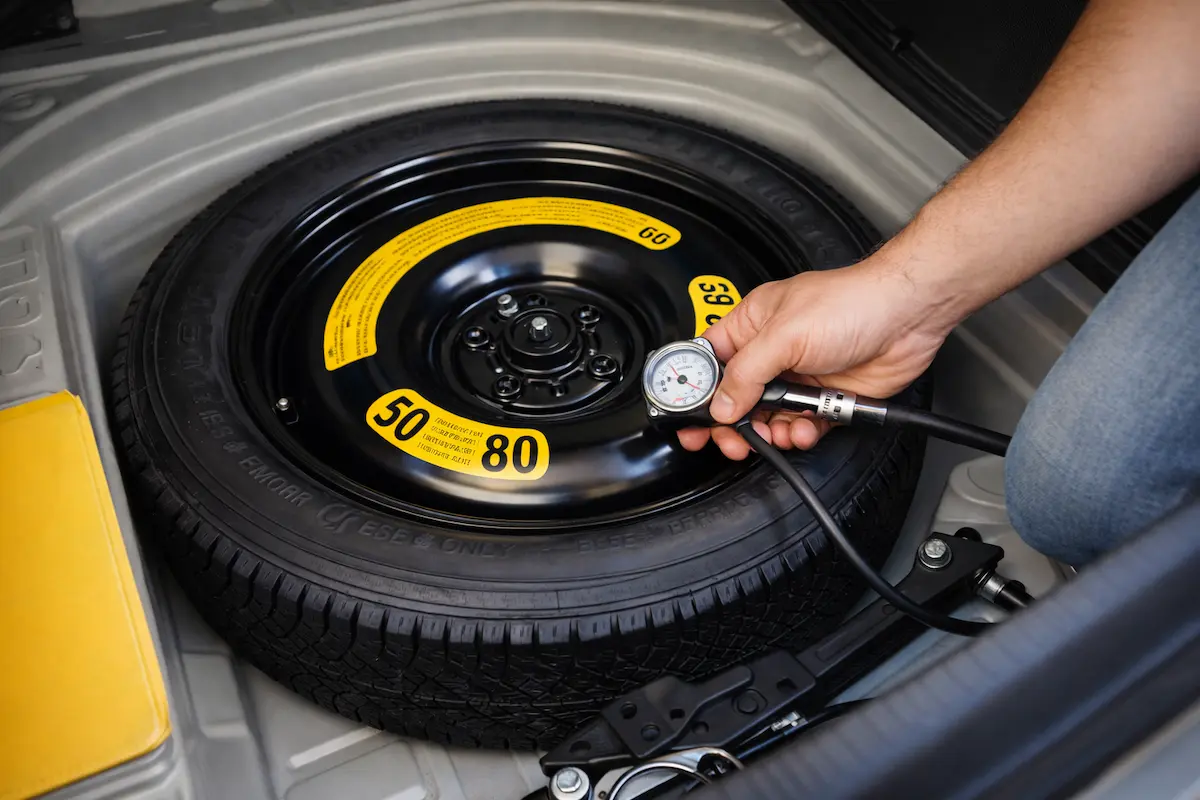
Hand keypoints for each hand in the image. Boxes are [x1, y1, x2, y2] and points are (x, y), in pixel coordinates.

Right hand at [677, 257, 952, 459]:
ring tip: (775, 433)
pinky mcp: (824, 398)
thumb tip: (720, 405)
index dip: (695, 388)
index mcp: (752, 324)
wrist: (907, 317)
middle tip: (727, 440)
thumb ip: (746, 374)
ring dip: (768, 432)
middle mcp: (772, 351)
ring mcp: (798, 376)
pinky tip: (804, 430)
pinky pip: (800, 426)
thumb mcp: (784, 335)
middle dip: (730, 422)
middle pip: (734, 397)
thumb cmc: (851, 303)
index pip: (709, 360)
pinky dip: (799, 435)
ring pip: (766, 417)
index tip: (689, 416)